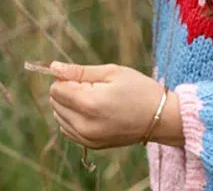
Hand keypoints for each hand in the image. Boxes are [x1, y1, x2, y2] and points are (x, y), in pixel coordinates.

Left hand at [48, 62, 183, 149]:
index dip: (67, 78)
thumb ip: (80, 71)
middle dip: (68, 91)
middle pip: (55, 103)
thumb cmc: (138, 88)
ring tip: (96, 99)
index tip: (86, 77)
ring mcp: (86, 138)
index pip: (56, 89)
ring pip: (59, 117)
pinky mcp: (91, 145)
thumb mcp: (112, 72)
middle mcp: (84, 125)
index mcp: (89, 103)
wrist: (159, 117)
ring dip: (70, 105)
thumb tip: (53, 67)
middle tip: (94, 87)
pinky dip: (74, 118)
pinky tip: (94, 111)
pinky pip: (68, 130)